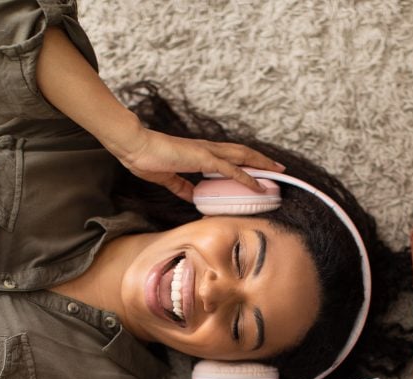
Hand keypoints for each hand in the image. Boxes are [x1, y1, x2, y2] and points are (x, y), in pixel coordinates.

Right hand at [109, 127, 285, 201]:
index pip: (230, 157)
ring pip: (242, 157)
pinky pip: (230, 169)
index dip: (246, 163)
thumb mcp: (168, 179)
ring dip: (261, 165)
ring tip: (278, 172)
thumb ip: (182, 187)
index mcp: (200, 154)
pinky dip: (246, 178)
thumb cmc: (147, 159)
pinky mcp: (202, 158)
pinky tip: (258, 186)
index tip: (259, 170)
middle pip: (242, 153)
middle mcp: (208, 150)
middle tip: (278, 168)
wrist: (134, 146)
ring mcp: (207, 152)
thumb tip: (193, 197)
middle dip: (262, 161)